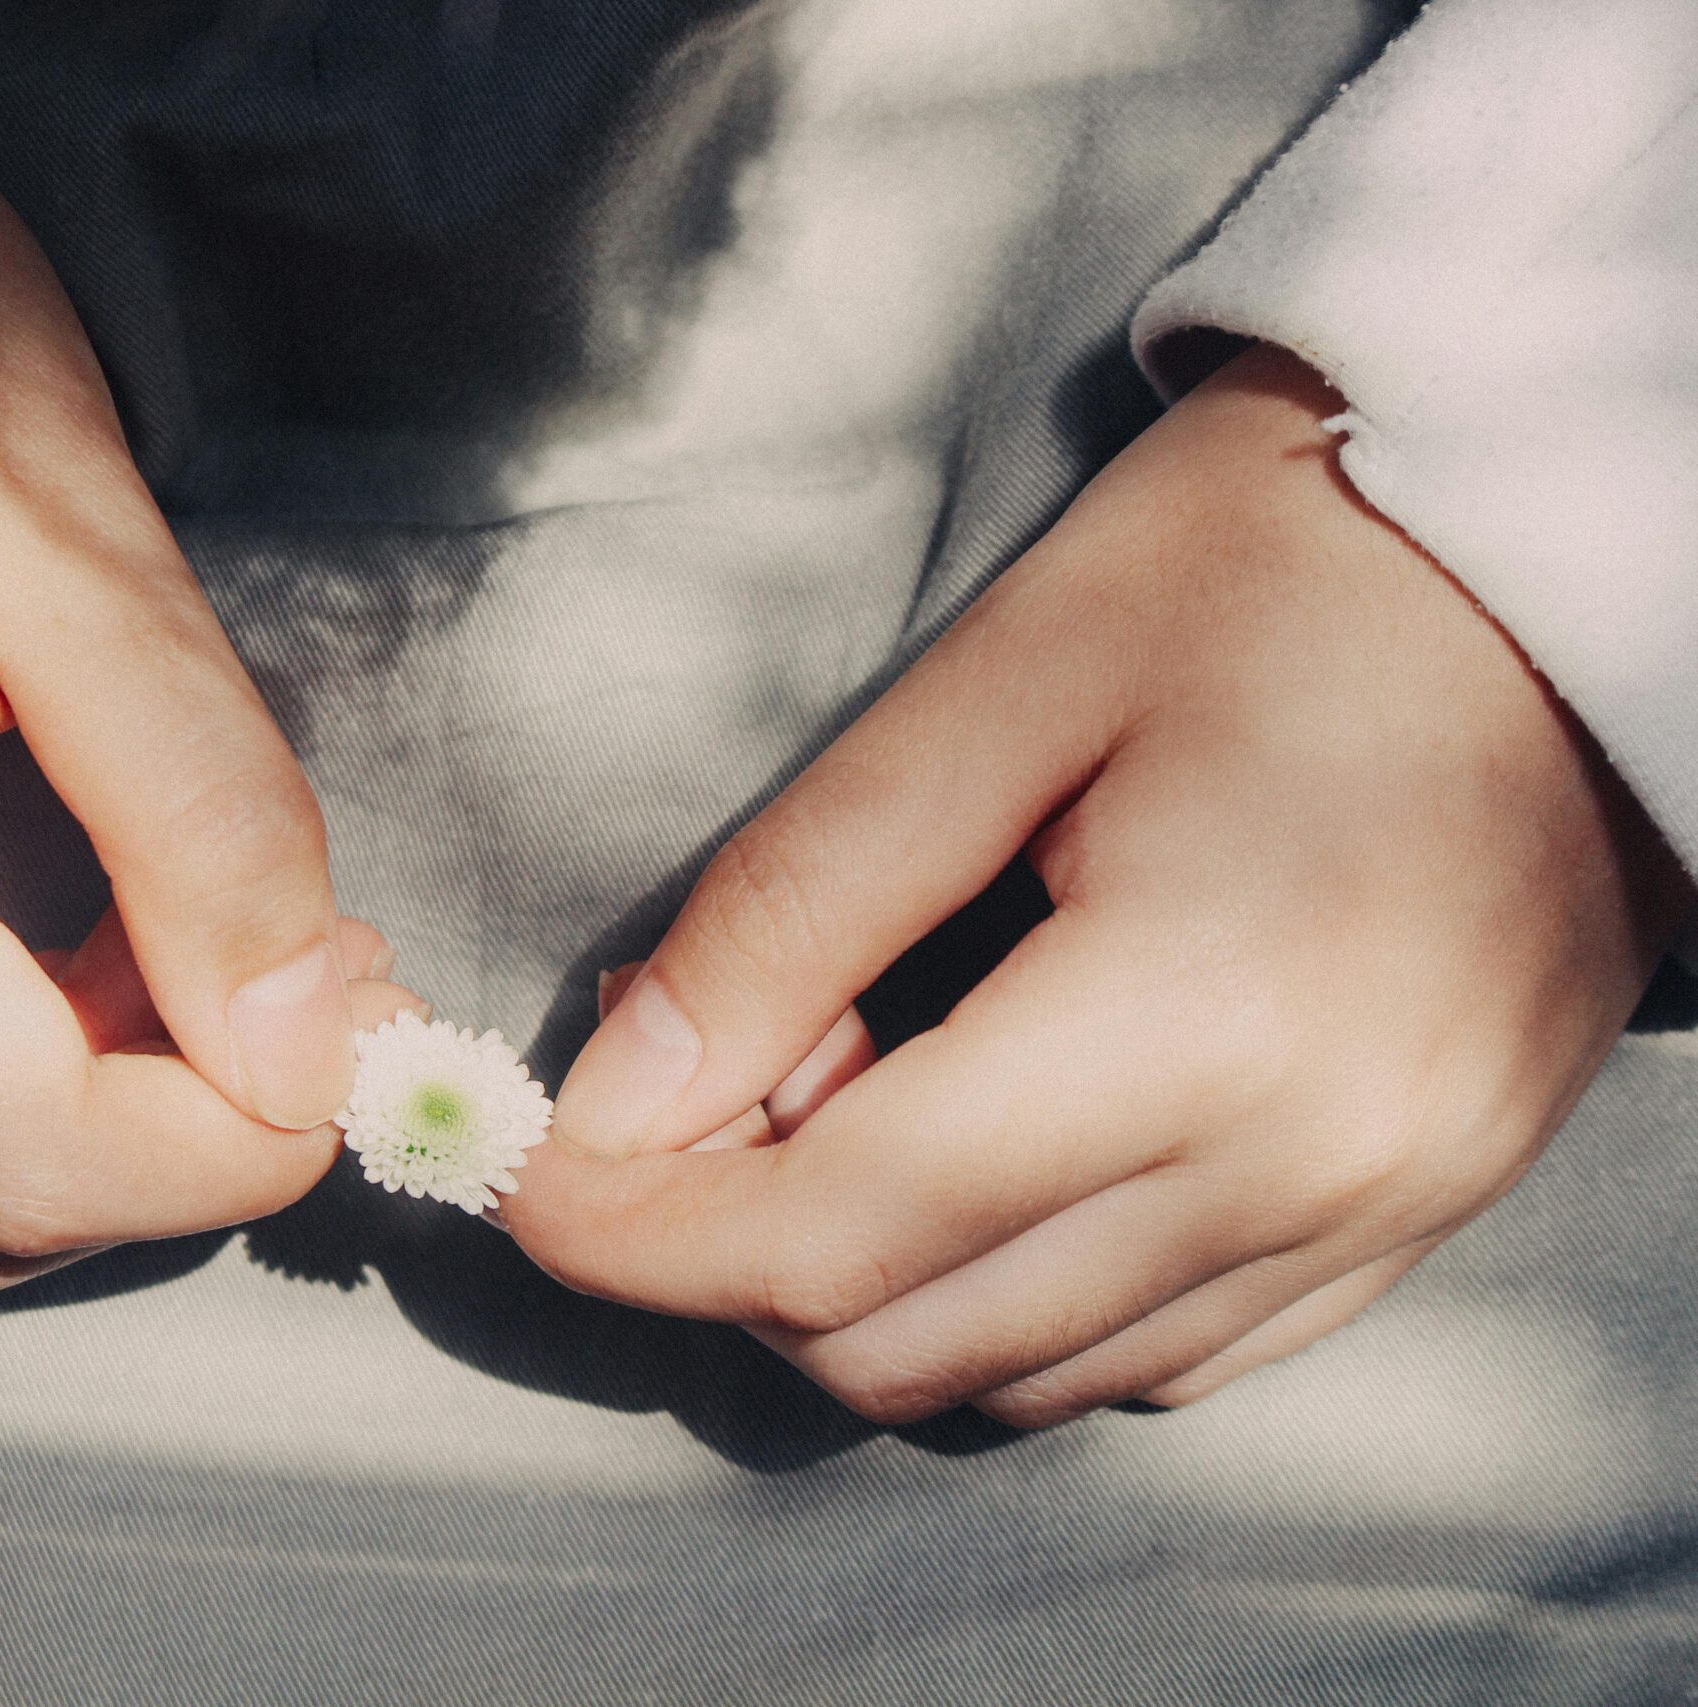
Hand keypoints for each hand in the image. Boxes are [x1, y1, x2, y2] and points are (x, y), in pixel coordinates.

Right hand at [0, 0, 384, 1285]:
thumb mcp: (81, 542)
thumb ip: (208, 820)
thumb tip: (311, 1041)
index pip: (33, 1154)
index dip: (238, 1142)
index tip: (355, 1032)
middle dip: (156, 1146)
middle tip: (276, 980)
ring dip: (39, 1130)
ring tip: (144, 955)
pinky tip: (2, 963)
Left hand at [506, 346, 1692, 1423]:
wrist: (1580, 545)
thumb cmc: (1290, 554)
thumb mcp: (1002, 686)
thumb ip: (790, 911)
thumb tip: (615, 1099)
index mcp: (1204, 1013)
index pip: (833, 1231)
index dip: (632, 1229)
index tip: (517, 1170)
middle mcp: (1309, 1163)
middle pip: (906, 1339)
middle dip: (725, 1253)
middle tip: (678, 1077)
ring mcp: (1382, 1211)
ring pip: (1022, 1375)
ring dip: (861, 1276)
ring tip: (836, 1077)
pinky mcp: (1417, 1212)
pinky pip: (1154, 1353)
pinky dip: (1007, 1293)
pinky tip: (973, 1142)